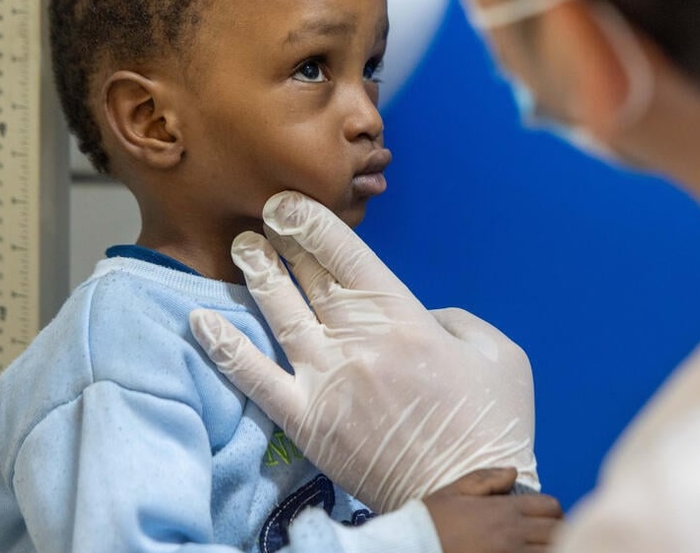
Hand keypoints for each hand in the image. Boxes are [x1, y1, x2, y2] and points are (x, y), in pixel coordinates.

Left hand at [190, 191, 539, 512]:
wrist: (466, 495)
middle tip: (264, 214)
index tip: (291, 204)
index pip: (344, 253)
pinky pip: (254, 378)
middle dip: (284, 239)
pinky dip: (226, 348)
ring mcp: (326, 380)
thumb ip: (455, 319)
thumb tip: (422, 315)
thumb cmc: (492, 426)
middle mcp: (358, 340)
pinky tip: (200, 321)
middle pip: (309, 275)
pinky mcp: (306, 421)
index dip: (311, 221)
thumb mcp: (499, 352)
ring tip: (241, 246)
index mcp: (405, 318)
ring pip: (279, 312)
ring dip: (257, 273)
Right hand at [424, 468, 563, 552]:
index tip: (549, 520)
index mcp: (504, 509)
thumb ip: (486, 479)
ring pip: (552, 551)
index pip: (551, 507)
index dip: (555, 513)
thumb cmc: (431, 521)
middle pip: (557, 531)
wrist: (413, 547)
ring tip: (543, 547)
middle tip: (549, 537)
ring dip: (551, 548)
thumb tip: (513, 472)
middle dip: (558, 532)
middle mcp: (513, 533)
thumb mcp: (455, 491)